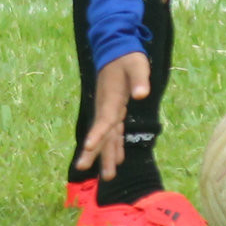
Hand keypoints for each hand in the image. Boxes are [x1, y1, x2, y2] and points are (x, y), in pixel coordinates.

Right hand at [75, 52, 150, 180]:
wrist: (117, 49)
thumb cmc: (128, 57)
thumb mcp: (137, 65)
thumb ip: (140, 79)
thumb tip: (142, 94)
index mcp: (111, 98)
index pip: (104, 120)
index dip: (97, 134)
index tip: (88, 147)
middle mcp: (107, 107)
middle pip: (101, 133)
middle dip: (93, 152)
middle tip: (83, 169)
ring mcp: (110, 110)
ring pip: (107, 137)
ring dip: (106, 155)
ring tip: (107, 176)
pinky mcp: (115, 110)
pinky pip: (114, 132)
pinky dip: (115, 146)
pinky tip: (117, 159)